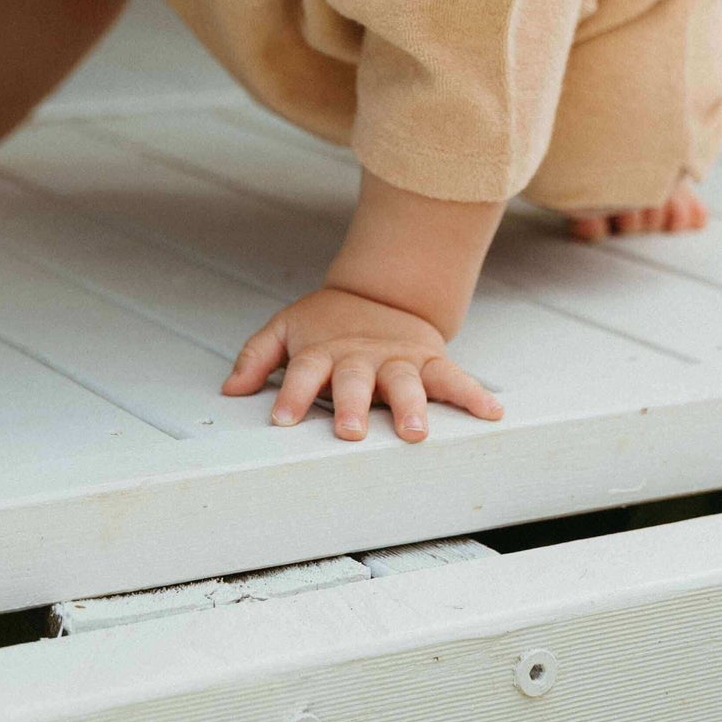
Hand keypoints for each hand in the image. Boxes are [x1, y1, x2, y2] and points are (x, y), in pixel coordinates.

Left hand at [221, 286, 502, 443]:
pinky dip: (473, 394)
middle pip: (355, 381)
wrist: (381, 289)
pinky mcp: (429, 360)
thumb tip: (230, 389)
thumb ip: (258, 357)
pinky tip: (491, 411)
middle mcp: (360, 357)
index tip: (282, 419)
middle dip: (351, 405)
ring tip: (414, 432)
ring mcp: (397, 359)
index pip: (303, 372)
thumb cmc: (329, 323)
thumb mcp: (287, 329)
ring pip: (405, 382)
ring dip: (411, 406)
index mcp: (323, 351)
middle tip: (349, 431)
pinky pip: (453, 377)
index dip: (292, 394)